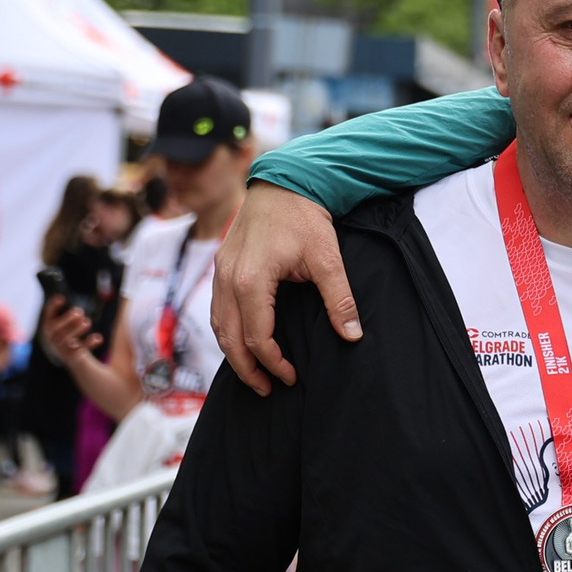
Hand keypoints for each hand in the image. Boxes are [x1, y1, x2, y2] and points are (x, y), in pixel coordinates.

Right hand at [39, 295, 96, 364]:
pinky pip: (78, 352)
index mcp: (50, 329)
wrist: (75, 361)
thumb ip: (75, 315)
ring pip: (65, 341)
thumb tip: (92, 301)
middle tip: (80, 312)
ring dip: (76, 330)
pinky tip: (99, 337)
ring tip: (87, 322)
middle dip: (67, 320)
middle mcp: (52, 339)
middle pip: (55, 330)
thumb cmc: (72, 338)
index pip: (47, 317)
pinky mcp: (72, 358)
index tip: (62, 298)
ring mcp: (61, 350)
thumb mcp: (69, 325)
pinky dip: (89, 343)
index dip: (53, 307)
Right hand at [212, 184, 359, 395]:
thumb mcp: (328, 259)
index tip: (292, 377)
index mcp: (251, 280)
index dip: (273, 363)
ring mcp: (220, 272)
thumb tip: (353, 336)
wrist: (284, 182)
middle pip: (229, 338)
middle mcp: (227, 279)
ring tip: (254, 373)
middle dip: (246, 369)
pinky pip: (218, 308)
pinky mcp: (221, 266)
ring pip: (218, 324)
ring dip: (234, 352)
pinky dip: (228, 330)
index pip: (257, 337)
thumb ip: (340, 299)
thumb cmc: (305, 218)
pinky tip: (244, 342)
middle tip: (267, 390)